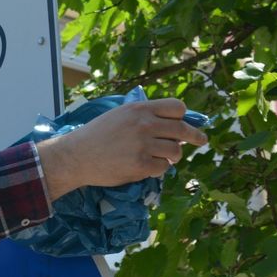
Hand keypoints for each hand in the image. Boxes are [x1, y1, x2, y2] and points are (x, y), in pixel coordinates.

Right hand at [36, 98, 207, 200]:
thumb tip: (172, 124)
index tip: (185, 123)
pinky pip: (163, 167)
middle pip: (182, 129)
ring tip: (158, 157)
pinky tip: (146, 167)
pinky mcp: (141, 165)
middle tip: (201, 140)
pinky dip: (158, 169)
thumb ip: (143, 116)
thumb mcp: (119, 115)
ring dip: (171, 156)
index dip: (183, 116)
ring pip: (175, 151)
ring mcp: (143, 145)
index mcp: (139, 109)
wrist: (75, 156)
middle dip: (195, 136)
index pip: (177, 107)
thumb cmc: (96, 135)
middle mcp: (144, 124)